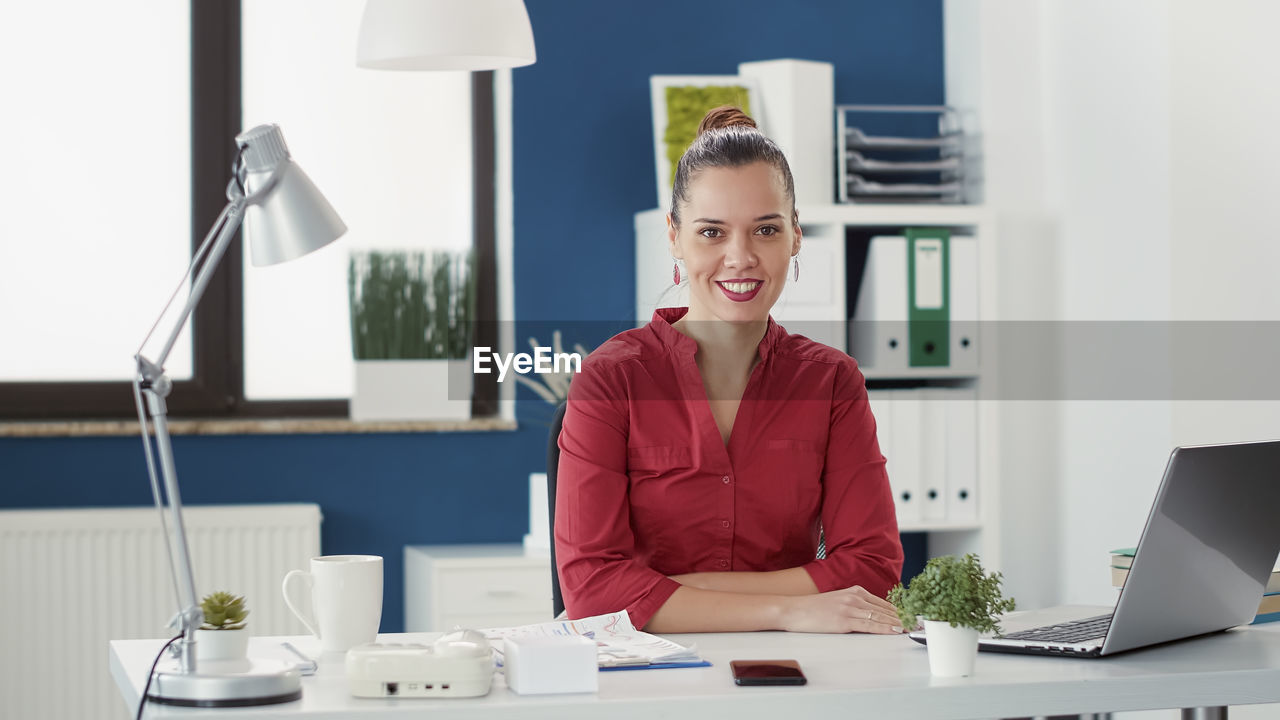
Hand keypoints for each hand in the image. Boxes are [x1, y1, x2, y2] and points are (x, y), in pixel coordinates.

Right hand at [780, 585, 905, 634]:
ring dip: (897, 623)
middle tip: (917, 623)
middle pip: (885, 609)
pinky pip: (869, 625)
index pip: (883, 602)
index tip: (911, 617)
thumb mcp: (837, 601)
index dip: (899, 611)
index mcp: (854, 591)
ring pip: (880, 617)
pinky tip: (894, 630)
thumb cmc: (813, 609)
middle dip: (903, 617)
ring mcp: (849, 608)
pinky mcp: (844, 620)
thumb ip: (855, 605)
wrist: (793, 610)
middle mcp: (854, 597)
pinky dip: (884, 628)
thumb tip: (871, 616)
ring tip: (911, 628)